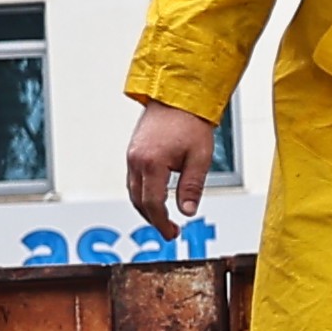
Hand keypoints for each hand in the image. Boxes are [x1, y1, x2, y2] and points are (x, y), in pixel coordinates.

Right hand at [125, 100, 219, 230]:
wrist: (176, 97)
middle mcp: (136, 160)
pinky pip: (133, 180)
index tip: (173, 233)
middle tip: (170, 232)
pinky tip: (155, 199)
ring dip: (146, 208)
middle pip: (139, 201)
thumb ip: (192, 187)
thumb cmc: (191, 123)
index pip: (153, 204)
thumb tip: (187, 211)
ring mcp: (132, 156)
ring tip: (163, 220)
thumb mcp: (199, 158)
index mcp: (152, 163)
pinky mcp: (133, 151)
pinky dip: (142, 194)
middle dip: (153, 220)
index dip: (162, 222)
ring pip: (133, 192)